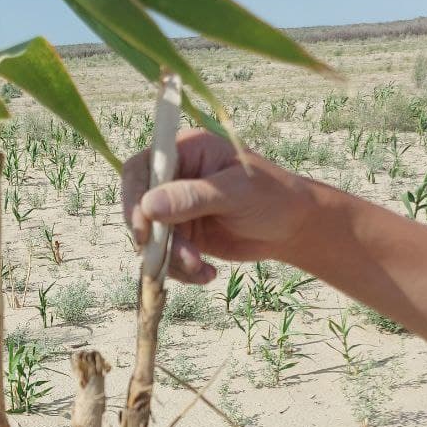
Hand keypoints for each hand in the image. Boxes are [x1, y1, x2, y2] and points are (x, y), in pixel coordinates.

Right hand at [122, 129, 313, 283]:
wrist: (293, 228)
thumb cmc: (272, 197)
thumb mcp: (235, 193)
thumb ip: (192, 198)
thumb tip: (148, 206)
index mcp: (185, 151)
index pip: (140, 169)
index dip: (133, 198)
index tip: (143, 229)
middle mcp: (174, 177)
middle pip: (139, 207)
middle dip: (158, 239)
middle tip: (183, 258)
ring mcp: (176, 208)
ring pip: (152, 237)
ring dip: (172, 259)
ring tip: (200, 269)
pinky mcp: (182, 235)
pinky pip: (166, 256)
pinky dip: (181, 270)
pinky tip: (206, 274)